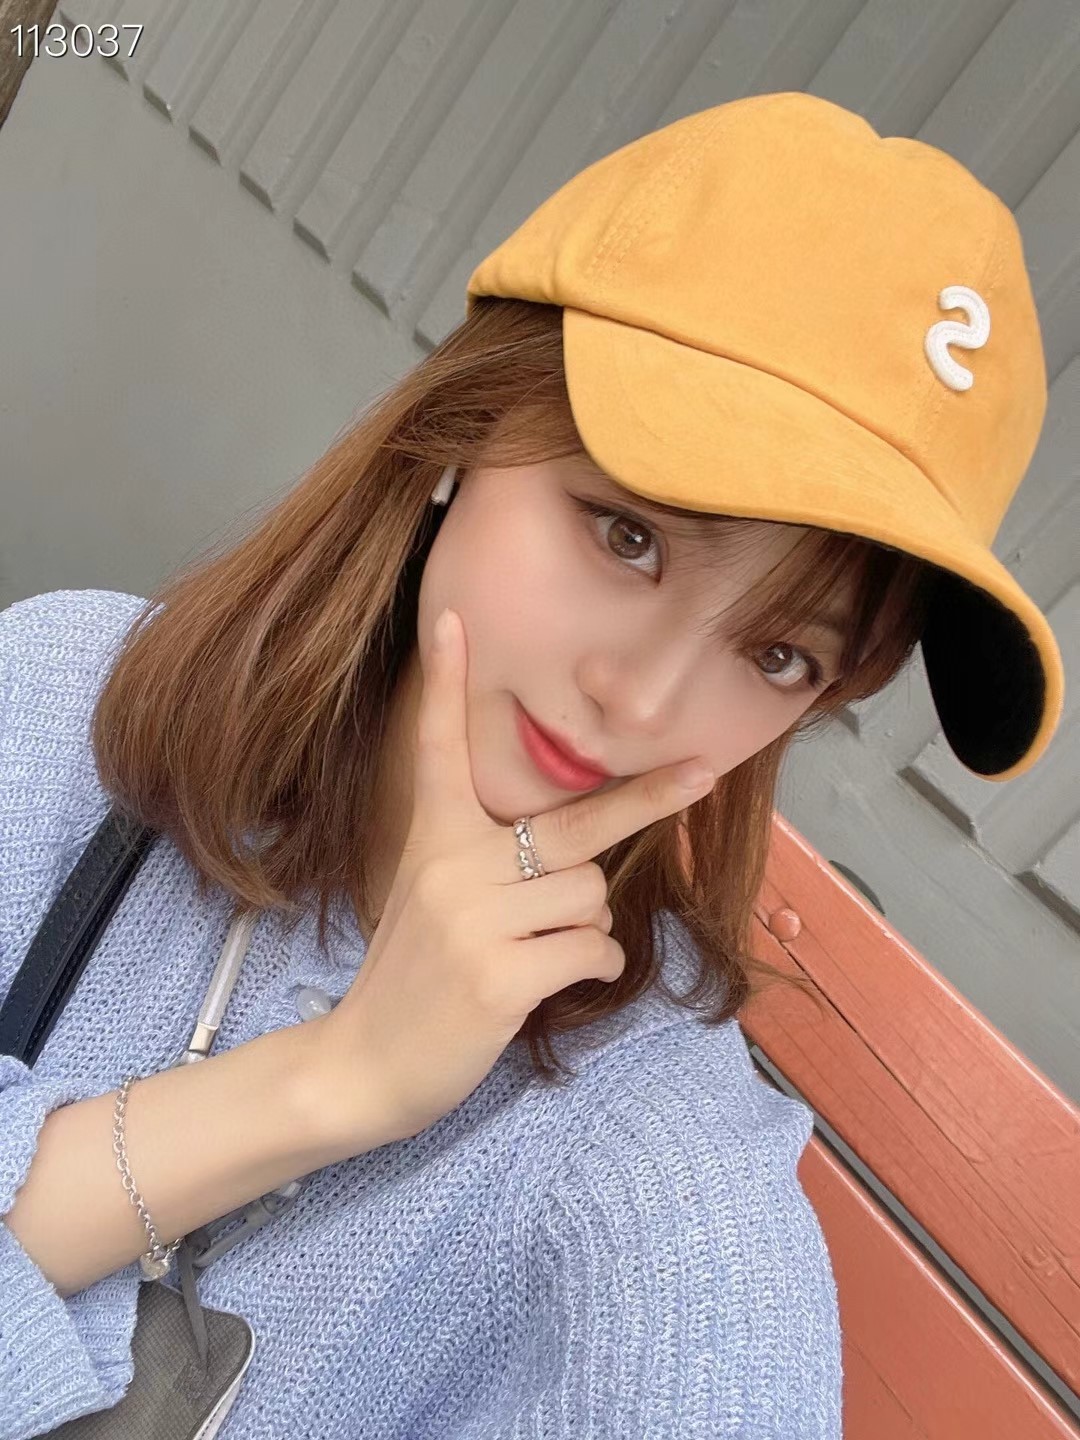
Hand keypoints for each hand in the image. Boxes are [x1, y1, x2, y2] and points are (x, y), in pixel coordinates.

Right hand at [320, 607, 715, 1147]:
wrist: (362, 1064)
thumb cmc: (412, 977)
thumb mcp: (432, 900)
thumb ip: (488, 863)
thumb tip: (584, 861)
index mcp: (433, 839)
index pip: (439, 750)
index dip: (445, 684)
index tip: (453, 622)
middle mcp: (452, 867)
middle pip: (575, 824)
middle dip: (649, 800)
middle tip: (705, 772)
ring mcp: (474, 921)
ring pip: (591, 895)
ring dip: (588, 926)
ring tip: (542, 951)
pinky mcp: (500, 975)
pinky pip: (592, 950)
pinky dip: (591, 966)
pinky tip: (554, 981)